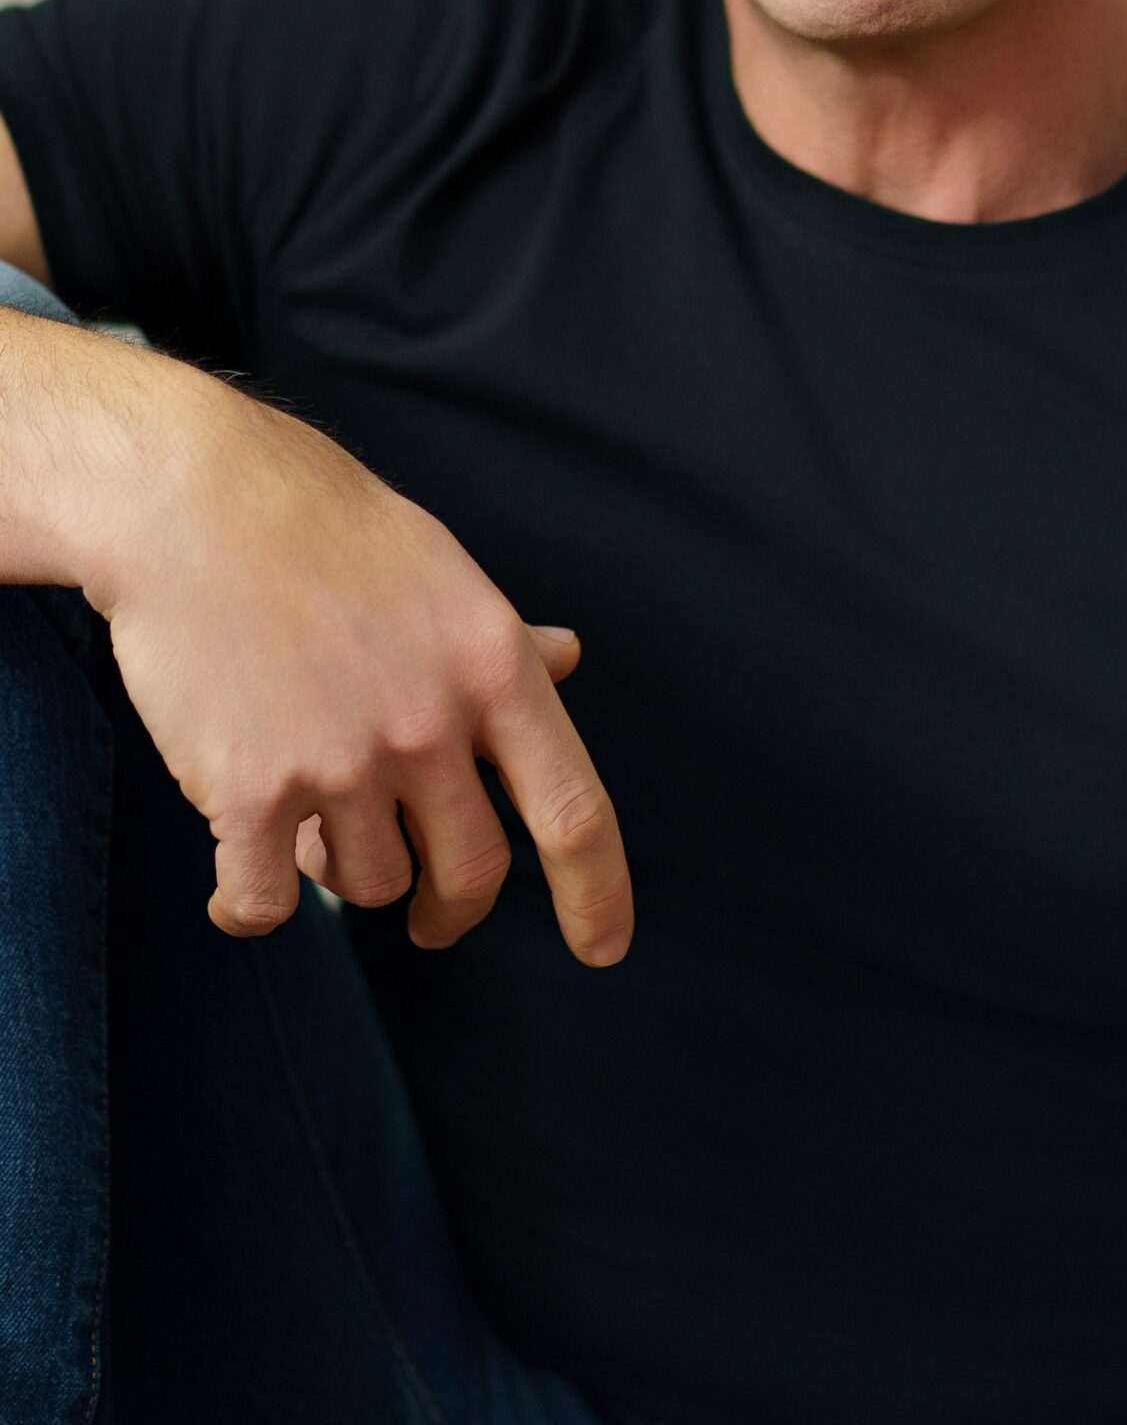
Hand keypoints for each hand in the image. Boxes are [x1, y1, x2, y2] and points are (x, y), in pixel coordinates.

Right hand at [80, 376, 632, 964]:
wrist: (195, 503)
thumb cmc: (326, 531)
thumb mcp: (441, 574)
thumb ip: (502, 641)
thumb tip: (568, 657)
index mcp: (495, 667)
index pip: (575, 811)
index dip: (597, 895)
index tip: (603, 950)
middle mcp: (431, 722)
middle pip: (470, 873)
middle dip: (450, 910)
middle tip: (429, 918)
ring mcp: (342, 761)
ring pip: (368, 883)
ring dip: (341, 871)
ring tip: (308, 813)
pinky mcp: (250, 790)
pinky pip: (266, 901)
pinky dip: (249, 905)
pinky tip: (237, 884)